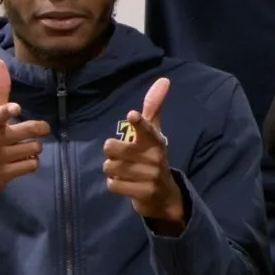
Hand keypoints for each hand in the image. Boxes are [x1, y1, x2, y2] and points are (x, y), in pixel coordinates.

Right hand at [0, 60, 48, 212]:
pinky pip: (32, 164)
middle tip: (39, 128)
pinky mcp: (5, 174)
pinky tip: (21, 161)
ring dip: (34, 147)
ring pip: (35, 148)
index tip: (16, 109)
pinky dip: (31, 162)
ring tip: (23, 147)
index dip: (7, 112)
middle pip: (29, 130)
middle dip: (39, 128)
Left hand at [103, 78, 182, 233]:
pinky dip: (115, 184)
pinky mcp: (143, 192)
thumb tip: (164, 80)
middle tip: (122, 156)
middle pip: (111, 148)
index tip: (132, 116)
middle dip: (111, 153)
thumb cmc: (152, 157)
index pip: (146, 128)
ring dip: (112, 170)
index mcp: (155, 140)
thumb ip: (153, 107)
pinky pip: (113, 184)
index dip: (138, 122)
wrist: (164, 194)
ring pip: (110, 167)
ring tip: (124, 171)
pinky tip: (125, 183)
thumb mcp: (153, 133)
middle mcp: (154, 156)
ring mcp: (150, 175)